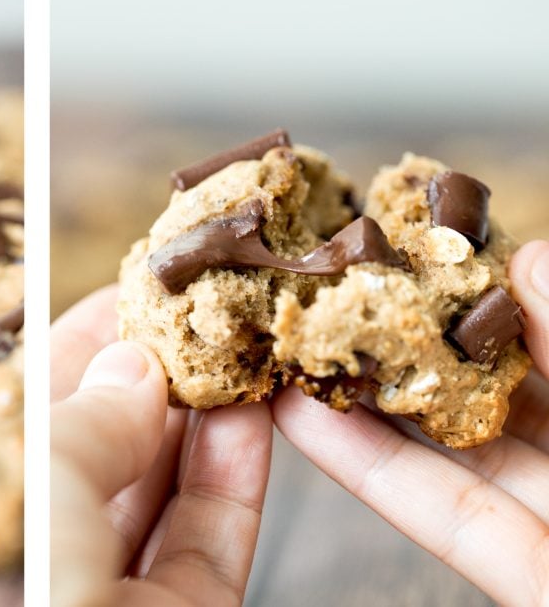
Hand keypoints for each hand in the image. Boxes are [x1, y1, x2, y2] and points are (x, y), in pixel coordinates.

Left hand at [50, 286, 271, 605]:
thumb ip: (91, 421)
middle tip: (204, 318)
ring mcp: (111, 583)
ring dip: (207, 421)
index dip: (84, 343)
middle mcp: (48, 538)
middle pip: (108, 442)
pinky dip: (236, 479)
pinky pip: (211, 542)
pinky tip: (256, 418)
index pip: (37, 404)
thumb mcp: (41, 479)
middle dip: (158, 378)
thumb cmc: (24, 591)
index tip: (134, 292)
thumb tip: (135, 367)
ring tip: (242, 354)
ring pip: (165, 490)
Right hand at [272, 240, 548, 605]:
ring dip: (362, 404)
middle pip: (483, 388)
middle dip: (399, 341)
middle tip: (326, 294)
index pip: (539, 329)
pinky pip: (446, 517)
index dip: (476, 286)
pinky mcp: (529, 581)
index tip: (406, 242)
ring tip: (290, 350)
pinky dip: (369, 471)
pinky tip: (302, 423)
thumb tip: (527, 255)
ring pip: (450, 452)